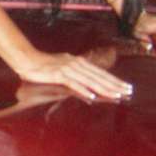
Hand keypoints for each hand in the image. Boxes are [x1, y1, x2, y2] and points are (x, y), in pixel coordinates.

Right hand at [14, 49, 132, 100]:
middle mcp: (76, 64)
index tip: (126, 87)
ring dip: (104, 88)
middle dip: (115, 85)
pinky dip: (83, 90)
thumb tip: (85, 81)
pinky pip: (73, 83)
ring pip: (90, 80)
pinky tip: (92, 96)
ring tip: (116, 95)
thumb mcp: (62, 68)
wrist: (26, 59)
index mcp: (78, 63)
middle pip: (99, 76)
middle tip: (128, 91)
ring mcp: (68, 69)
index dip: (114, 80)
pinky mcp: (59, 74)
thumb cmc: (43, 65)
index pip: (100, 73)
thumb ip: (74, 73)